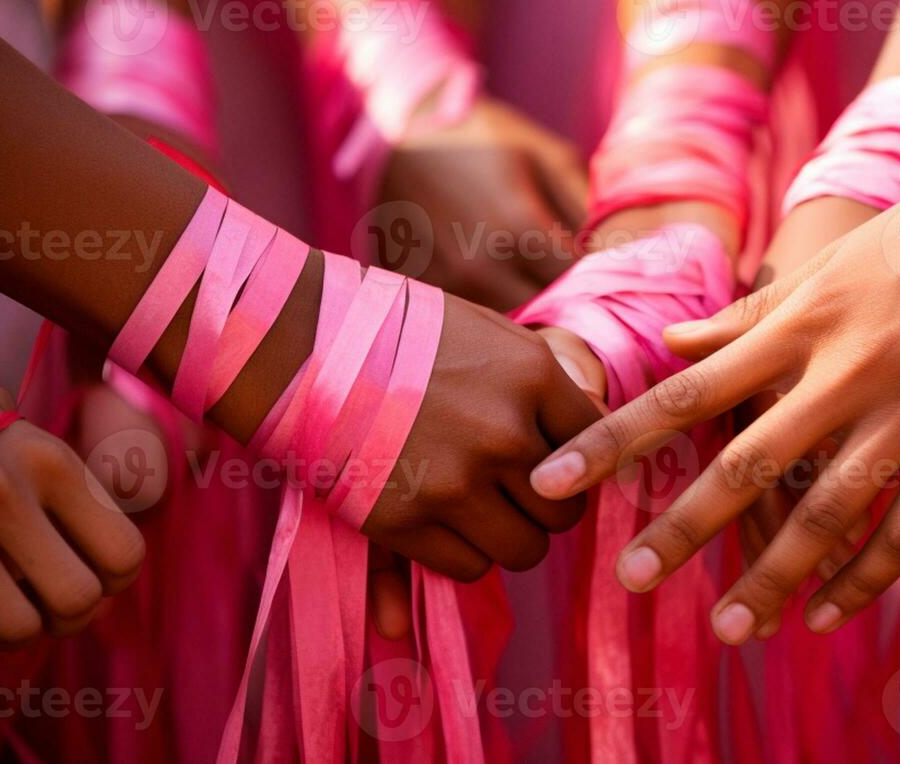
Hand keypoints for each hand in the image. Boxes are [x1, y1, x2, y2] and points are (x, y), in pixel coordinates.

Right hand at [0, 382, 144, 647]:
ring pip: (22, 628)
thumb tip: (103, 590)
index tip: (84, 572)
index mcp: (52, 465)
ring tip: (1, 605)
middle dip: (65, 615)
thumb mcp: (37, 456)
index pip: (124, 554)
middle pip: (79, 600)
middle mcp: (7, 493)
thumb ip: (75, 507)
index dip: (109, 580)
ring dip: (15, 628)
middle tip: (41, 602)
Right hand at [360, 293, 597, 579]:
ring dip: (506, 537)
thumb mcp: (488, 334)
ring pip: (523, 550)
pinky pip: (468, 567)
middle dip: (546, 507)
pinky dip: (462, 554)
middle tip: (515, 492)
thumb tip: (601, 437)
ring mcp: (455, 481)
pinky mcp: (406, 520)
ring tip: (478, 508)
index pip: (597, 443)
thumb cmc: (398, 331)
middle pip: (565, 510)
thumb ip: (543, 386)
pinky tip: (439, 519)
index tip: (555, 458)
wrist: (299, 342)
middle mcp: (504, 433)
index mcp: (532, 376)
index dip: (581, 457)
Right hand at [380, 99, 587, 308]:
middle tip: (572, 283)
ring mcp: (447, 282)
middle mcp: (482, 264)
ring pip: (509, 322)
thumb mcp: (549, 155)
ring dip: (529, 309)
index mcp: (521, 227)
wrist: (404, 128)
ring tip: (533, 282)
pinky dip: (490, 304)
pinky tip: (493, 277)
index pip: (579, 283)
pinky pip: (473, 314)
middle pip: (546, 313)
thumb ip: (588, 207)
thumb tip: (618, 255)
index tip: (603, 271)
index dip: (597, 280)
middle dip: (565, 303)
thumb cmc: (487, 138)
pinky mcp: (423, 288)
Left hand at [529, 178, 899, 641]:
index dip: (614, 441)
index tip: (552, 481)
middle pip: (747, 465)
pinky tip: (824, 613)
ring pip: (827, 514)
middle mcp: (843, 374)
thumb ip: (747, 318)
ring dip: (773, 577)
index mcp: (798, 327)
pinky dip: (864, 578)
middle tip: (629, 576)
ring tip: (728, 627)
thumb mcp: (825, 269)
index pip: (687, 393)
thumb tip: (672, 345)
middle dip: (682, 526)